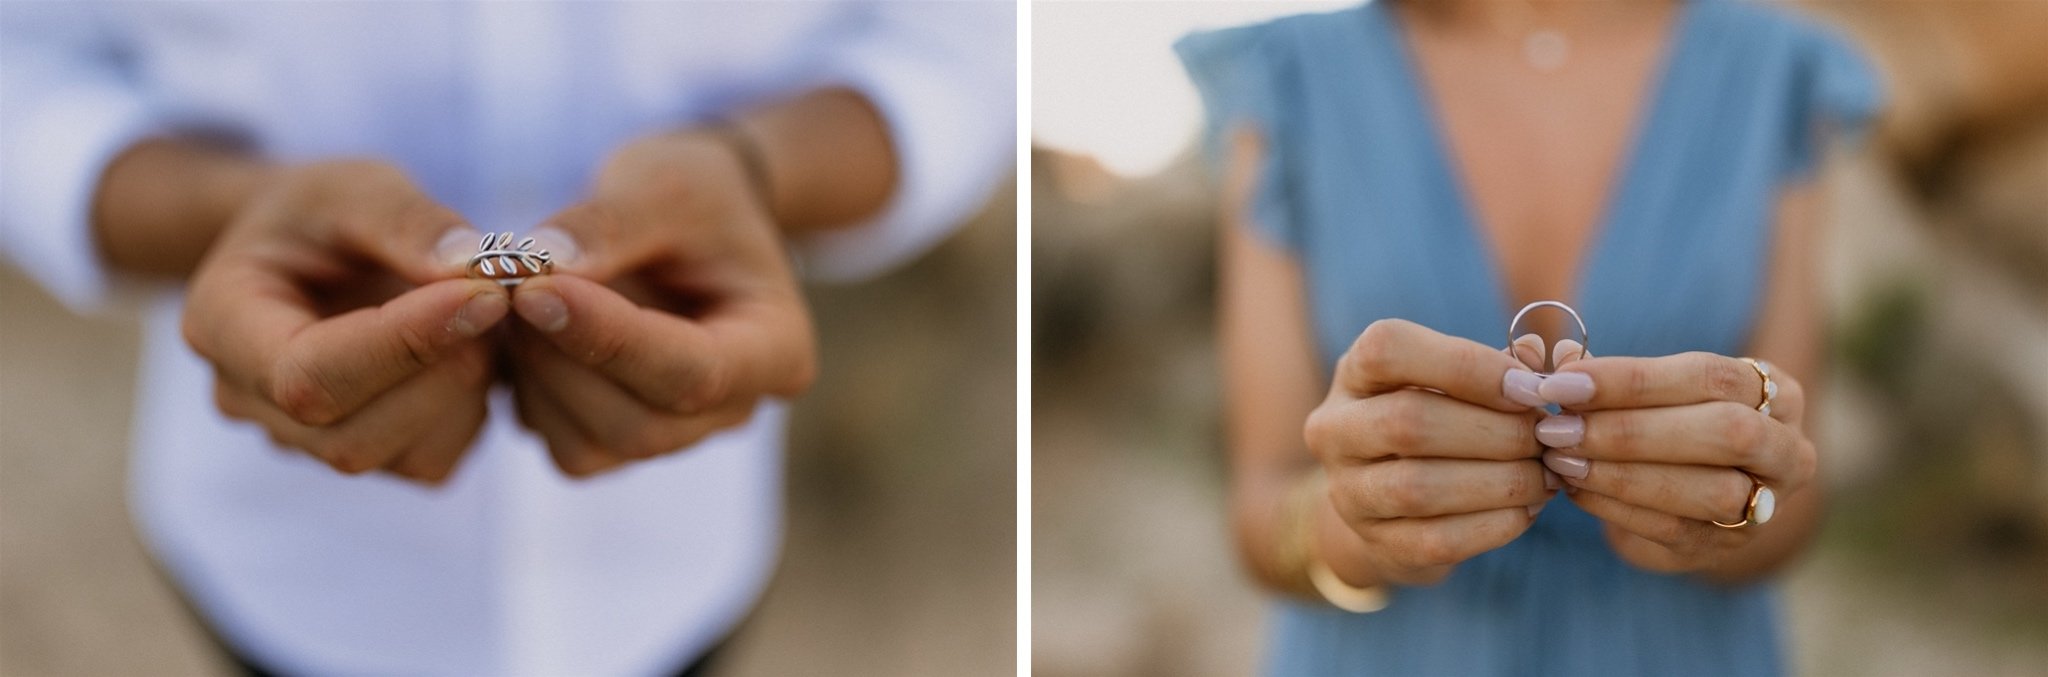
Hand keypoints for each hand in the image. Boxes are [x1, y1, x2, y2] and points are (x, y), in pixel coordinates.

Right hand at [182, 160, 506, 482]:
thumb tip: (473, 265)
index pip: (305, 374)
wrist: (310, 247)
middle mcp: (250, 401)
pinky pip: (434, 460)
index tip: (484, 294)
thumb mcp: (353, 187)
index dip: (404, 346)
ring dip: (467, 389)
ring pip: (404, 456)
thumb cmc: (320, 212)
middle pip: (353, 435)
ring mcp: (303, 440)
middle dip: (443, 370)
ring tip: (483, 315)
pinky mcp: (366, 452)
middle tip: (495, 298)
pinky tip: (473, 348)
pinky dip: (472, 409)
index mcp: (221, 325)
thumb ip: (406, 220)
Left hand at [506, 132, 815, 476]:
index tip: (536, 290)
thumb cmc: (697, 195)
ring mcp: (679, 431)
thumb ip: (608, 223)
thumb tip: (539, 266)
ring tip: (521, 298)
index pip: (696, 373)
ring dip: (539, 379)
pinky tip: (529, 330)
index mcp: (777, 349)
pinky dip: (529, 394)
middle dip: (566, 361)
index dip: (611, 341)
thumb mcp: (665, 184)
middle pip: (644, 426)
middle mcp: (734, 407)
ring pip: (593, 448)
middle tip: (515, 286)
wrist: (693, 217)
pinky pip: (564, 447)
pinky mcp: (623, 437)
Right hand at [1303, 319, 1554, 585]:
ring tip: (1544, 476)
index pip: (1388, 349)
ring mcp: (1347, 492)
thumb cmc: (1437, 421)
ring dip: (1500, 482)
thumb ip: (1495, 364)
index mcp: (1353, 373)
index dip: (1467, 366)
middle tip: (1546, 437)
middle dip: (1495, 431)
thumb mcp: (1454, 381)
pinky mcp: (1377, 543)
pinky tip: (1527, 510)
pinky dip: (1495, 525)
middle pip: (1407, 422)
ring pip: (1419, 488)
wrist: (1394, 503)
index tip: (1531, 389)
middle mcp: (1335, 429)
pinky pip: (1436, 540)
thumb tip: (1537, 354)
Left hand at [1538, 350, 1814, 572]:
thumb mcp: (1651, 392)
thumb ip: (1611, 376)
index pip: (1709, 375)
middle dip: (1632, 430)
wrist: (1688, 496)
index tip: (1564, 381)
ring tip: (1561, 460)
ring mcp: (1766, 505)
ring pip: (1709, 490)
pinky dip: (1616, 507)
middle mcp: (1787, 449)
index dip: (1632, 379)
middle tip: (1559, 428)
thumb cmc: (1667, 422)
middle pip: (1726, 432)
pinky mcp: (1725, 546)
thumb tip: (1564, 356)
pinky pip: (1675, 529)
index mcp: (1778, 392)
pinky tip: (1573, 489)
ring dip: (1622, 475)